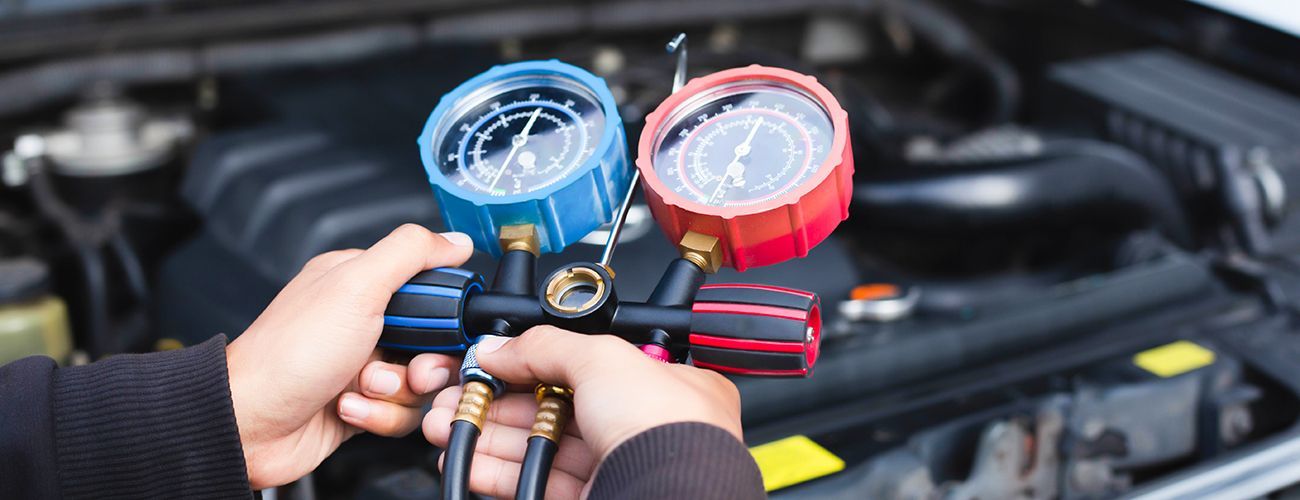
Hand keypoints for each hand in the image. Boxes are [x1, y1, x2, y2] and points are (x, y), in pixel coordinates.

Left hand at [226, 224, 474, 488]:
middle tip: (408, 368)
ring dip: (396, 392)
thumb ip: (410, 253)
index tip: (439, 329)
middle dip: (425, 362)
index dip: (444, 314)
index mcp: (360, 282)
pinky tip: (348, 407)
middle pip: (434, 341)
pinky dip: (380, 416)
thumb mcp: (357, 287)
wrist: (250, 423)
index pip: (430, 288)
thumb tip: (454, 240)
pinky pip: (401, 413)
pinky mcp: (362, 404)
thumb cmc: (289, 355)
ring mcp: (362, 365)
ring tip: (362, 388)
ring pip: (421, 382)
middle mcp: (363, 321)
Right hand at [422, 326, 742, 498]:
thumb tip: (500, 347)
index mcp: (663, 385)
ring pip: (543, 448)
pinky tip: (471, 463)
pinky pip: (539, 484)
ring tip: (446, 427)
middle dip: (497, 403)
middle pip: (555, 408)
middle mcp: (644, 427)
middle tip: (456, 398)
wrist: (669, 496)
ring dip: (490, 437)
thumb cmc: (668, 430)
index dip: (532, 363)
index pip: (585, 366)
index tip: (490, 365)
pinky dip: (500, 474)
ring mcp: (619, 468)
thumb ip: (546, 347)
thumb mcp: (603, 359)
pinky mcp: (596, 499)